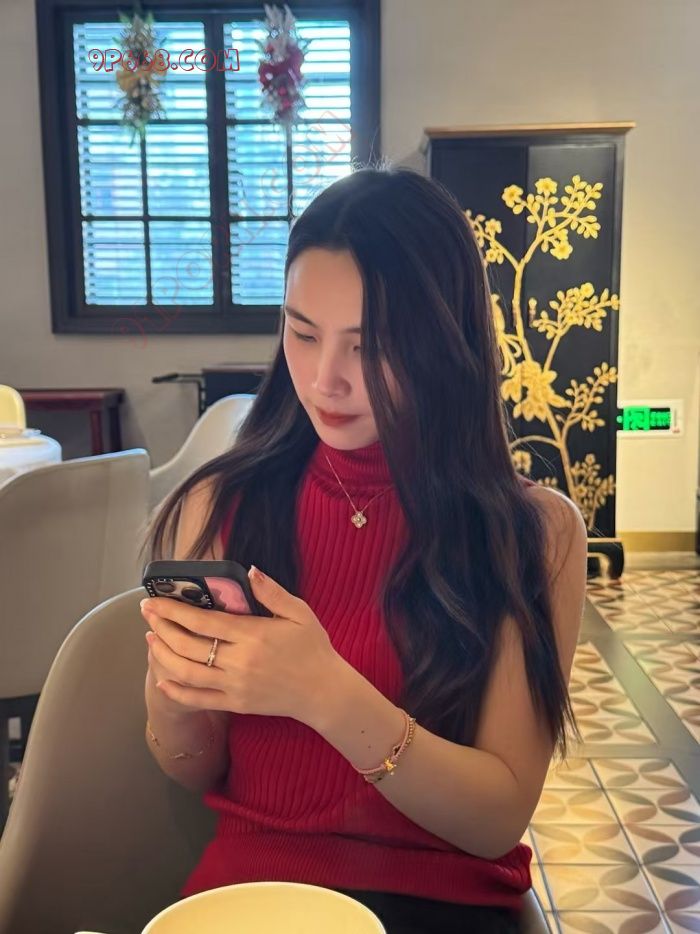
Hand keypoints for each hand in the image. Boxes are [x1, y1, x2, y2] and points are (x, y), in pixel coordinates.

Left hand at [140, 566, 345, 724]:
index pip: (203, 621)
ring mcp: (235, 686)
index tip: (154, 600)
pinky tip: (162, 677)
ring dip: (163, 655)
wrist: (324, 692)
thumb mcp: (299, 613)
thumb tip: (250, 570)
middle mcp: (240, 662)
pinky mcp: (236, 704)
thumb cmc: (313, 649)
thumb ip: (272, 592)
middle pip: (188, 645)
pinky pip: (198, 699)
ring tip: (151, 639)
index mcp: (253, 635)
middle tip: (147, 614)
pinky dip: (176, 691)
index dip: (174, 610)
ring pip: (187, 672)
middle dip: (162, 627)